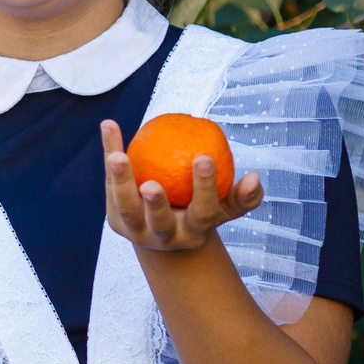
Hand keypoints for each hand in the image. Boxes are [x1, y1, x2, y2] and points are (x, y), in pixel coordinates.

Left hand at [101, 118, 264, 251]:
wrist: (168, 237)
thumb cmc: (203, 212)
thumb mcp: (226, 207)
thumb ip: (243, 196)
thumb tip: (254, 177)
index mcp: (193, 232)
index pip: (202, 212)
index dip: (205, 188)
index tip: (204, 158)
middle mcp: (163, 236)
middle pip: (158, 222)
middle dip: (155, 204)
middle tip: (150, 185)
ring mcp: (136, 230)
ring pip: (126, 209)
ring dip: (120, 182)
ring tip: (117, 156)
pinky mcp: (115, 219)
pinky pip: (110, 183)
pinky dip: (110, 153)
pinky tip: (109, 125)